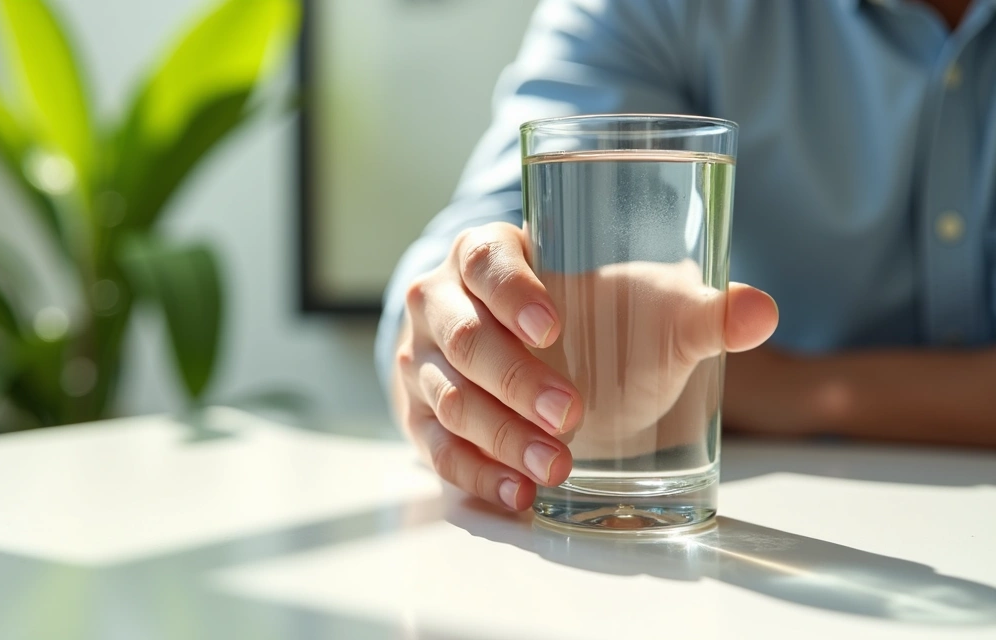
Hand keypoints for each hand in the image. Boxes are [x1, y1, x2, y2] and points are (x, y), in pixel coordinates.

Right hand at [391, 222, 777, 510]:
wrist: (546, 361)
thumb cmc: (590, 321)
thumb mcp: (644, 309)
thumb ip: (700, 310)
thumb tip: (762, 311)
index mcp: (486, 254)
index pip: (484, 259)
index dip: (512, 291)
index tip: (554, 329)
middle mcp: (441, 301)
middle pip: (463, 336)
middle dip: (516, 381)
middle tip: (571, 416)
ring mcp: (422, 360)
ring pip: (449, 397)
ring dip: (501, 436)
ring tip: (557, 467)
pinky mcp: (420, 416)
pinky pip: (436, 448)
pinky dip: (476, 473)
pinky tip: (519, 494)